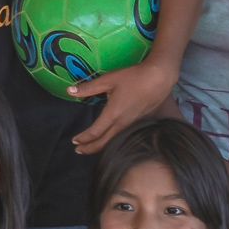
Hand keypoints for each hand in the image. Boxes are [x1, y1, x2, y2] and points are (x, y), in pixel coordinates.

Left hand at [69, 49, 184, 151]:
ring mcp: (132, 124)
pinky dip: (112, 141)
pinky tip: (109, 138)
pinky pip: (123, 136)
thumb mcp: (108, 80)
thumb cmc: (133, 78)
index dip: (84, 138)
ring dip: (101, 146)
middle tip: (78, 151)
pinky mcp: (139, 122)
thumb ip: (89, 88)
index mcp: (113, 114)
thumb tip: (69, 91)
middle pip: (105, 142)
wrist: (160, 78)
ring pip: (115, 140)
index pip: (95, 132)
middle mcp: (123, 123)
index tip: (74, 141)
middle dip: (90, 148)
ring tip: (91, 147)